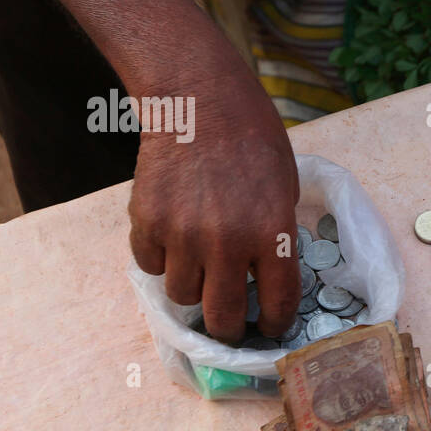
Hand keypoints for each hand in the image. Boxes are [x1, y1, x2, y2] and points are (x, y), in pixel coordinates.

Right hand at [0, 0, 302, 342]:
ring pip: (183, 296)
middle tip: (231, 321)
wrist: (202, 100)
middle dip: (230, 328)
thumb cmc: (254, 140)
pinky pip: (151, 265)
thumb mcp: (285, 191)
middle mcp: (228, 243)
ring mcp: (183, 235)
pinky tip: (174, 239)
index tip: (270, 330)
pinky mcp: (146, 222)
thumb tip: (269, 282)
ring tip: (200, 266)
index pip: (278, 305)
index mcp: (272, 234)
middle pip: (223, 318)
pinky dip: (161, 259)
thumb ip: (276, 239)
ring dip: (193, 288)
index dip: (275, 326)